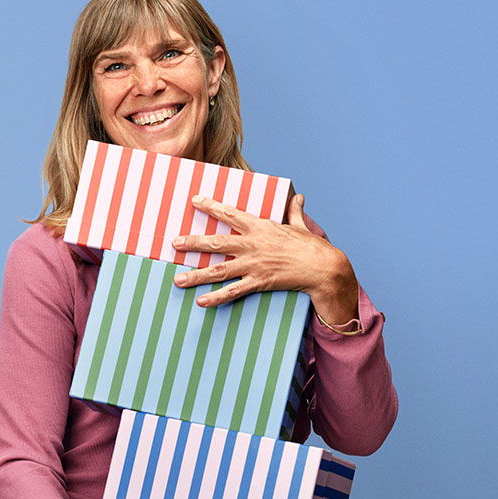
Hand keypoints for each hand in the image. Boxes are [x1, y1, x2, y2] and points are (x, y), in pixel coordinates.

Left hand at [170, 193, 358, 324]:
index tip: (194, 200)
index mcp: (260, 227)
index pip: (230, 214)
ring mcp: (254, 265)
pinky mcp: (259, 282)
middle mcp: (252, 245)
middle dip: (192, 243)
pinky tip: (201, 301)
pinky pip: (233, 292)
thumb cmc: (312, 246)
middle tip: (174, 244)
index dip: (211, 206)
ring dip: (195, 275)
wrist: (323, 268)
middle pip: (216, 244)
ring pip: (218, 270)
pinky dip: (216, 298)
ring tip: (177, 279)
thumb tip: (299, 197)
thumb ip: (294, 211)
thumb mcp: (300, 226)